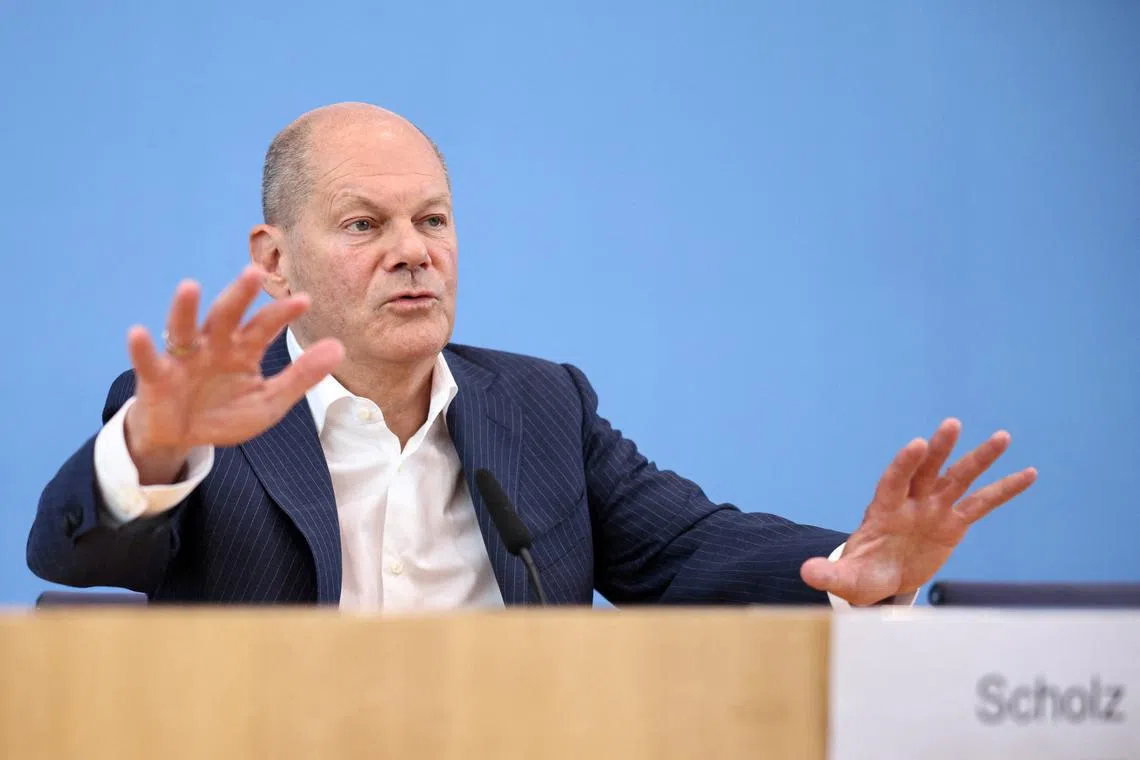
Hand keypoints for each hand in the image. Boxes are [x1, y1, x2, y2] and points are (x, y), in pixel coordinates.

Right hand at [123, 265, 343, 483]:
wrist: (184, 438)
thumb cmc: (226, 413)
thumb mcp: (270, 400)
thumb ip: (302, 375)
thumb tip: (339, 347)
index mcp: (243, 349)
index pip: (265, 325)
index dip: (282, 313)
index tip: (304, 301)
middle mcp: (213, 344)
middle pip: (226, 315)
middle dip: (239, 295)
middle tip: (254, 272)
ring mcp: (183, 358)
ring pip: (184, 328)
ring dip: (185, 308)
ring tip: (189, 287)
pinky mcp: (156, 377)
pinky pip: (148, 360)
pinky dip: (141, 348)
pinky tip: (138, 332)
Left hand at [800, 419, 1036, 605]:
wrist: (880, 578)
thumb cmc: (860, 575)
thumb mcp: (845, 579)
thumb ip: (829, 574)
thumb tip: (805, 572)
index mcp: (882, 510)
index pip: (893, 481)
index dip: (903, 464)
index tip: (915, 445)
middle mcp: (910, 502)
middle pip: (925, 470)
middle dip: (938, 449)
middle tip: (951, 425)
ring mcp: (933, 508)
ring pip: (957, 478)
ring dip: (979, 459)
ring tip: (1003, 437)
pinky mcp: (954, 522)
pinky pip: (982, 503)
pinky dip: (1004, 489)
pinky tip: (1028, 473)